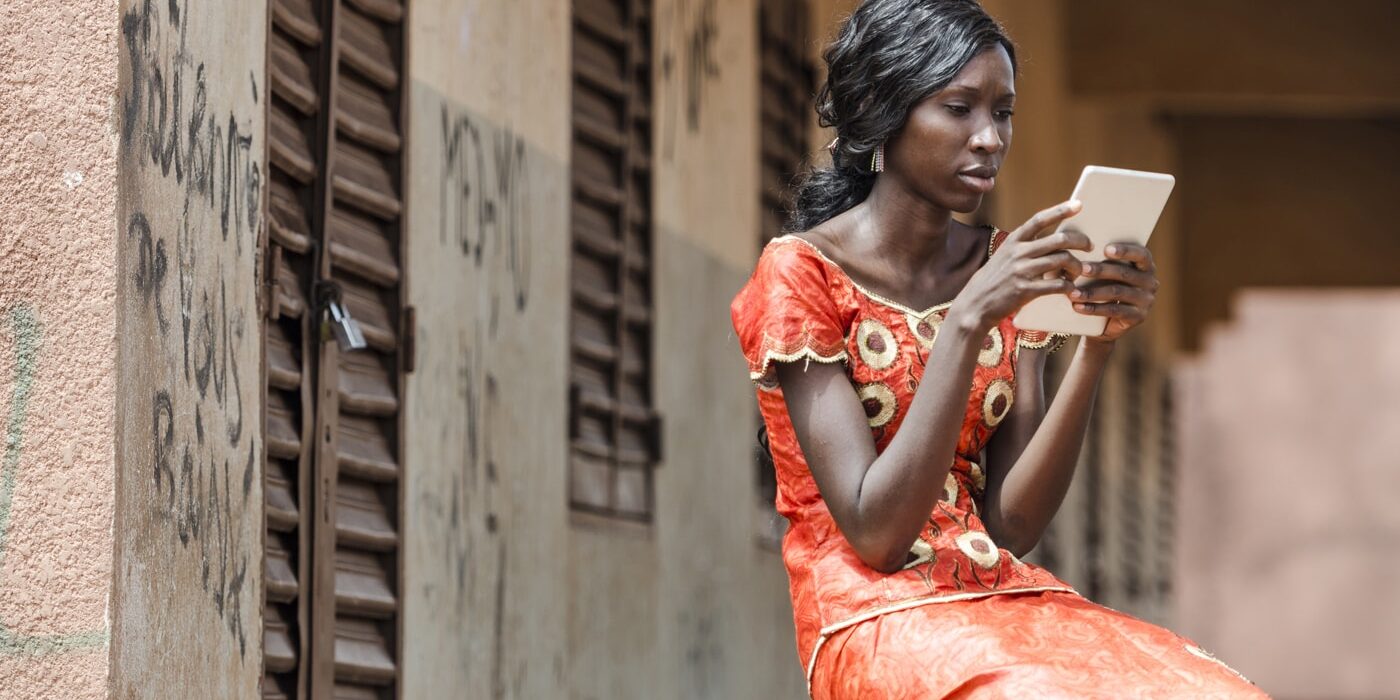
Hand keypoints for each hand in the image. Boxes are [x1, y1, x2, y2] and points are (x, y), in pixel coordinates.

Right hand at [951, 200, 1090, 332]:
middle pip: (1059, 240)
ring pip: (1062, 260)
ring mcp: (1022, 271)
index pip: (1040, 219)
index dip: (1060, 210)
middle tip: (1089, 246)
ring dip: (1077, 266)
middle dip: (1081, 241)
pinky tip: (1071, 290)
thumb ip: (1025, 246)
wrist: (976, 304)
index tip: (1079, 204)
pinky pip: (1057, 284)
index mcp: (1013, 240)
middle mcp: (1018, 252)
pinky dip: (1069, 287)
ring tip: (1079, 272)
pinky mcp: (1026, 290)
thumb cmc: (995, 280)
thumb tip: (1054, 240)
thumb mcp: (1005, 256)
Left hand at [1069, 242, 1157, 342]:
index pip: (1141, 254)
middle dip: (1101, 270)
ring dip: (1092, 292)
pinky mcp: (1138, 317)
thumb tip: (1081, 246)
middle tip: (1082, 269)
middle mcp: (1150, 282)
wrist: (1108, 322)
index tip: (1106, 249)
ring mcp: (1146, 301)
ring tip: (1073, 293)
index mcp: (1146, 266)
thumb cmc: (1104, 288)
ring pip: (1117, 292)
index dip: (1125, 251)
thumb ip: (1102, 261)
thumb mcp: (1107, 274)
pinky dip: (1093, 308)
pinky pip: (1113, 311)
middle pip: (1125, 273)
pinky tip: (1078, 307)